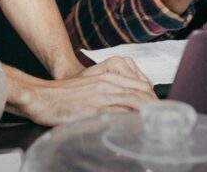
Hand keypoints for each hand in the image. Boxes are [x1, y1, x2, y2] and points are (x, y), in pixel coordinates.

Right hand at [4, 61, 156, 126]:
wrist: (42, 97)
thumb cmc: (64, 94)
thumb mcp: (90, 86)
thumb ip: (108, 92)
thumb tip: (125, 105)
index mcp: (107, 78)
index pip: (139, 86)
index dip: (153, 98)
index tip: (160, 109)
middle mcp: (107, 85)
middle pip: (141, 94)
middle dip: (155, 107)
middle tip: (163, 118)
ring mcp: (101, 97)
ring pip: (133, 103)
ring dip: (147, 113)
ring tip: (156, 123)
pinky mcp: (93, 110)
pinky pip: (118, 115)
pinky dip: (130, 121)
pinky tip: (136, 128)